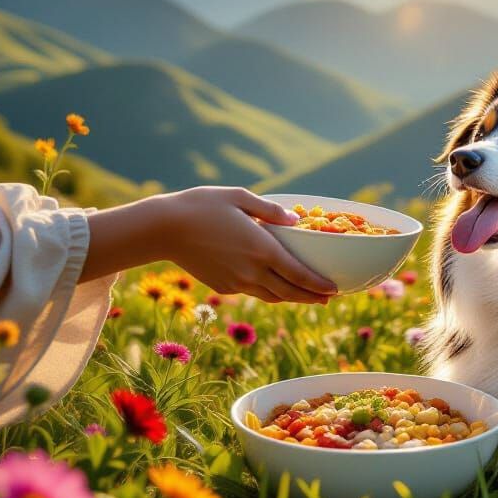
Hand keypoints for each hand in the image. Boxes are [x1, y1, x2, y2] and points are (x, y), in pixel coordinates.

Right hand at [163, 187, 336, 302]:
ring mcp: (236, 282)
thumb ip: (271, 211)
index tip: (334, 290)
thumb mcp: (241, 198)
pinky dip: (269, 293)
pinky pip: (253, 293)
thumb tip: (295, 221)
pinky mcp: (223, 286)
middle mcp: (252, 272)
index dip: (318, 285)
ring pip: (272, 297)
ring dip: (292, 298)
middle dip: (311, 297)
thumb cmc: (203, 206)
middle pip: (289, 292)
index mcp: (262, 249)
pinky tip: (276, 287)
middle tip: (328, 299)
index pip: (298, 274)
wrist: (164, 229)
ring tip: (307, 297)